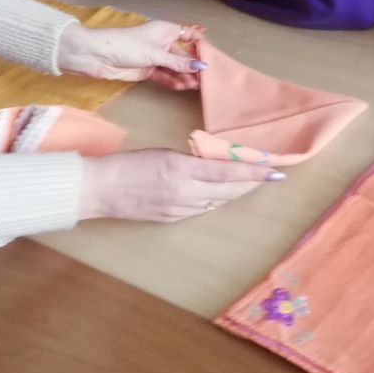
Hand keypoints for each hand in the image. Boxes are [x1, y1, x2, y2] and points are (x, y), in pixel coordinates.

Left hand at [56, 20, 205, 88]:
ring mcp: (155, 57)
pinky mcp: (147, 70)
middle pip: (184, 55)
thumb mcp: (155, 54)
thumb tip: (202, 67)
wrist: (97, 56)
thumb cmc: (127, 45)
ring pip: (175, 67)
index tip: (214, 58)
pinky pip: (164, 76)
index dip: (201, 45)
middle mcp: (163, 42)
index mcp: (167, 30)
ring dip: (185, 76)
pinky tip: (182, 88)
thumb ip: (179, 63)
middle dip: (194, 66)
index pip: (190, 35)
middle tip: (208, 80)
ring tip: (197, 88)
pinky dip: (173, 81)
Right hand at [78, 149, 282, 221]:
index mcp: (182, 170)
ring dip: (233, 193)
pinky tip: (218, 195)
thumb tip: (214, 165)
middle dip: (250, 184)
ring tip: (248, 183)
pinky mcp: (171, 220)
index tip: (274, 172)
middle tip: (267, 176)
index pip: (227, 173)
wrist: (99, 190)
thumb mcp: (164, 152)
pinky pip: (200, 210)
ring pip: (216, 202)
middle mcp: (185, 193)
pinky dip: (213, 201)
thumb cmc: (127, 163)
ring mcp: (178, 210)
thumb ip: (191, 160)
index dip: (253, 174)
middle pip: (228, 191)